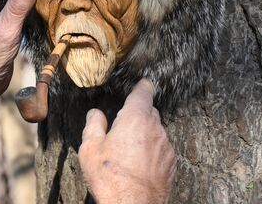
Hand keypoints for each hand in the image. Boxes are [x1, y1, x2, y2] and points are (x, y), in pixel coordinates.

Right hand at [78, 79, 175, 203]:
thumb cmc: (110, 177)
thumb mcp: (90, 148)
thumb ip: (93, 125)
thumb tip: (96, 114)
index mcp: (135, 118)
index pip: (143, 92)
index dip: (141, 86)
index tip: (141, 84)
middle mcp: (155, 128)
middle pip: (149, 112)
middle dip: (137, 114)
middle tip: (121, 126)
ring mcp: (166, 146)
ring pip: (155, 131)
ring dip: (144, 134)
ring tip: (126, 151)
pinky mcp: (171, 164)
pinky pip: (160, 149)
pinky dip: (151, 151)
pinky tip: (137, 164)